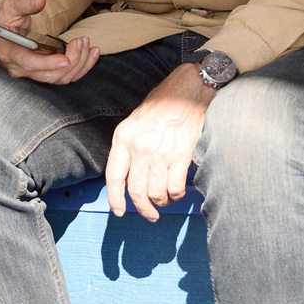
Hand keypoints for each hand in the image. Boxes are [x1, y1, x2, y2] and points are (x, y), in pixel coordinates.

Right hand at [0, 0, 99, 84]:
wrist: (0, 34)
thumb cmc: (4, 20)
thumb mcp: (10, 6)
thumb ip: (25, 3)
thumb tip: (41, 0)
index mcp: (9, 52)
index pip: (29, 63)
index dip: (49, 63)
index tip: (66, 58)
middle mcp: (20, 68)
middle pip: (49, 75)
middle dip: (71, 60)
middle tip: (81, 41)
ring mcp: (32, 73)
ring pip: (59, 78)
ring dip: (79, 64)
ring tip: (87, 43)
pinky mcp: (43, 73)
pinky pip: (63, 77)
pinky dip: (80, 68)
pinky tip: (90, 54)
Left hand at [104, 66, 211, 220]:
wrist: (189, 88)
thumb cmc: (163, 102)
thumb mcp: (135, 120)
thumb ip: (129, 146)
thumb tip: (129, 175)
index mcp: (124, 137)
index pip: (114, 176)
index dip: (115, 199)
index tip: (120, 211)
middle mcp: (139, 147)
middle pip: (136, 190)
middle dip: (143, 208)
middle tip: (150, 215)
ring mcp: (160, 152)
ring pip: (156, 192)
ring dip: (161, 202)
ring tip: (165, 202)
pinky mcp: (181, 155)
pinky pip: (175, 187)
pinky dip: (176, 195)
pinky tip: (177, 193)